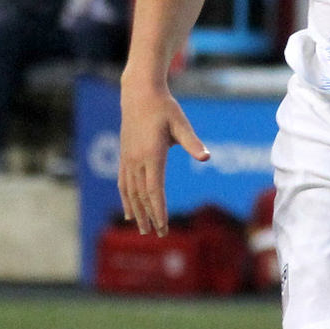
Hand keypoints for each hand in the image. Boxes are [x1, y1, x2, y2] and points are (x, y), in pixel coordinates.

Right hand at [117, 79, 209, 234]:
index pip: (154, 190)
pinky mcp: (124, 156)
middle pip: (142, 196)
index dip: (158, 210)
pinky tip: (130, 211)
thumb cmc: (164, 108)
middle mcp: (136, 160)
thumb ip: (192, 142)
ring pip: (130, 192)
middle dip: (150, 216)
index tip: (163, 227)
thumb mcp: (180, 122)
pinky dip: (126, 199)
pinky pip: (123, 183)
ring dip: (137, 212)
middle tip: (157, 235)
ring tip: (142, 229)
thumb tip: (206, 157)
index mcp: (152, 155)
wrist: (139, 94)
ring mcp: (128, 159)